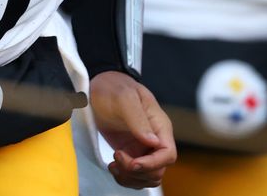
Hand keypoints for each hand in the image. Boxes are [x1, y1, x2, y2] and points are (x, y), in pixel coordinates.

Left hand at [90, 71, 176, 189]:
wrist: (98, 87)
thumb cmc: (114, 87)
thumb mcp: (125, 98)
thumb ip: (138, 119)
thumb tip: (153, 142)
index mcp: (159, 126)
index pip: (168, 154)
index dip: (153, 164)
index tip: (132, 163)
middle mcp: (155, 140)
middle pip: (158, 170)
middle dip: (137, 171)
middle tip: (117, 158)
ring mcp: (143, 149)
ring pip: (148, 177)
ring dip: (131, 178)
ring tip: (113, 165)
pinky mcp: (131, 154)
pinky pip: (135, 176)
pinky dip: (125, 178)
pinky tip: (113, 166)